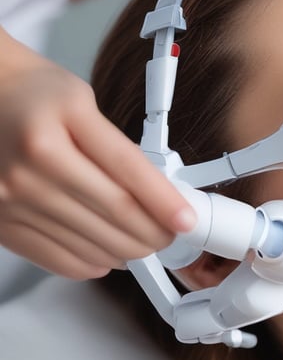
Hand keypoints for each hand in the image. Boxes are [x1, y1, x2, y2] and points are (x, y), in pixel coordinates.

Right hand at [0, 28, 195, 278]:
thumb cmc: (33, 96)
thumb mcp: (82, 102)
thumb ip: (118, 148)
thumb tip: (161, 197)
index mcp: (57, 126)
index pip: (128, 172)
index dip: (165, 202)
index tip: (187, 221)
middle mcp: (29, 167)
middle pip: (115, 214)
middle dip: (155, 232)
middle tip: (170, 234)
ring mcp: (11, 201)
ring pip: (94, 245)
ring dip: (131, 250)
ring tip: (144, 241)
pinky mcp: (1, 225)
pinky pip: (62, 262)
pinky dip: (97, 263)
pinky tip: (109, 251)